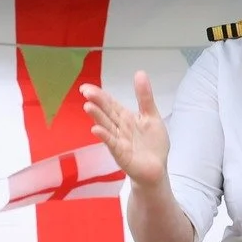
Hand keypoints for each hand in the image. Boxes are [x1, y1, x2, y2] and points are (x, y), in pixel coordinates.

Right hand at [80, 71, 168, 187]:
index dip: (100, 95)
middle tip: (85, 91)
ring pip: (106, 126)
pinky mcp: (121, 155)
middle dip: (96, 102)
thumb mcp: (151, 116)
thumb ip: (144, 97)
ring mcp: (118, 141)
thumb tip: (139, 73)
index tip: (86, 87)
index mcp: (125, 118)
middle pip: (106, 113)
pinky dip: (104, 137)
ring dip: (97, 117)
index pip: (110, 104)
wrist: (157, 169)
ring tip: (88, 106)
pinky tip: (96, 130)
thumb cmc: (152, 144)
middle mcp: (119, 128)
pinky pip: (112, 144)